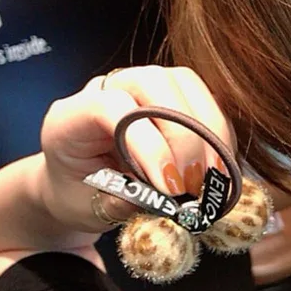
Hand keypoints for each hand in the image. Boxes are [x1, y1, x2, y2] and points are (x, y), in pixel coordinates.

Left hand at [39, 66, 234, 235]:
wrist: (76, 185)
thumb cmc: (77, 196)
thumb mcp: (88, 209)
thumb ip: (124, 200)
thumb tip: (166, 198)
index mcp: (70, 116)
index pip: (112, 108)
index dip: (148, 145)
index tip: (169, 188)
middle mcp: (106, 88)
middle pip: (153, 82)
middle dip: (183, 134)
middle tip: (192, 183)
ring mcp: (141, 86)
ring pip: (186, 83)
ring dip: (209, 131)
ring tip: (211, 177)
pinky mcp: (172, 95)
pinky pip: (206, 99)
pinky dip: (219, 133)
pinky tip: (218, 166)